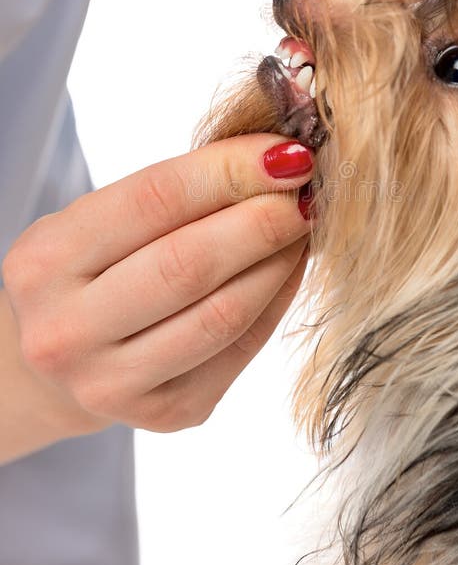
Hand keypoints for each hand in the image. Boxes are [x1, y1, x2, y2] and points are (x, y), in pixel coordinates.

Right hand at [1, 135, 312, 437]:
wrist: (58, 363)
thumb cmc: (89, 272)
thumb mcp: (100, 221)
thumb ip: (175, 192)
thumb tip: (275, 157)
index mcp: (44, 262)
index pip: (155, 199)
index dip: (231, 171)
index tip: (288, 151)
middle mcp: (67, 331)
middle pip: (191, 264)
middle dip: (264, 219)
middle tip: (305, 191)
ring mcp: (113, 384)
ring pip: (224, 314)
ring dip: (278, 260)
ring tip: (302, 224)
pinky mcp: (165, 413)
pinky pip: (241, 349)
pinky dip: (276, 300)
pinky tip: (288, 267)